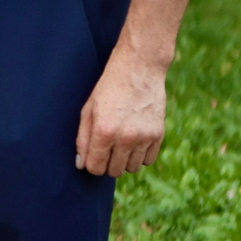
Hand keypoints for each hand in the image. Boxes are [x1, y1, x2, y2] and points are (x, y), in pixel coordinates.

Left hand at [75, 47, 167, 173]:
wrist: (139, 69)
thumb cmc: (109, 88)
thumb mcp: (88, 110)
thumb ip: (83, 139)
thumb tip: (81, 164)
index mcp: (104, 131)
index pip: (96, 168)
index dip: (92, 163)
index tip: (93, 155)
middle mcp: (125, 138)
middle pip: (114, 171)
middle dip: (107, 163)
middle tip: (107, 147)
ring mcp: (144, 137)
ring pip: (132, 168)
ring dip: (124, 160)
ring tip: (121, 142)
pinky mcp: (159, 134)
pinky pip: (148, 160)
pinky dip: (140, 155)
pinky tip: (135, 141)